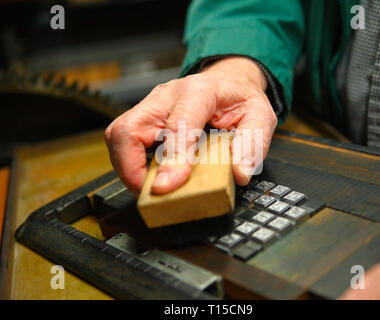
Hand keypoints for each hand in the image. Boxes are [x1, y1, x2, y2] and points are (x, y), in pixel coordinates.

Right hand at [104, 57, 276, 193]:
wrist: (228, 82)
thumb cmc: (240, 99)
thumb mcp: (261, 117)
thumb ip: (252, 145)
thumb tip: (237, 174)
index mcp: (199, 92)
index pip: (177, 125)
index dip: (171, 158)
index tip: (167, 186)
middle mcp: (167, 96)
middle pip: (129, 128)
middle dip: (131, 168)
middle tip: (152, 193)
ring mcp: (152, 106)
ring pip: (118, 135)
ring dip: (127, 168)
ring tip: (149, 188)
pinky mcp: (144, 117)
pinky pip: (124, 140)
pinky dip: (129, 163)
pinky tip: (148, 176)